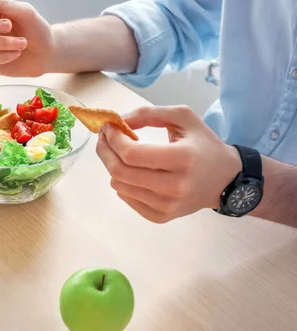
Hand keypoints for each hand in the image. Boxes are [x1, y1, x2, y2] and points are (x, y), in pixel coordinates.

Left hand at [96, 105, 241, 222]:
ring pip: (119, 185)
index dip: (113, 139)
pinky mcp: (161, 217)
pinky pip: (126, 198)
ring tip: (121, 153)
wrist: (226, 179)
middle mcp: (175, 186)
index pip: (131, 154)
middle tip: (104, 138)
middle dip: (105, 151)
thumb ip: (148, 114)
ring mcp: (168, 205)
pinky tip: (133, 171)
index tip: (108, 127)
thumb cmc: (202, 144)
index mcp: (183, 158)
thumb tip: (117, 121)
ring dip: (112, 165)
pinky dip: (123, 182)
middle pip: (120, 171)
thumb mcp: (182, 117)